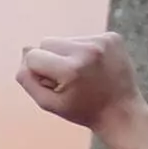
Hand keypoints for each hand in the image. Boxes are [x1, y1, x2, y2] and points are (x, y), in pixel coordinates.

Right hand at [14, 33, 147, 148]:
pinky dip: (84, 51)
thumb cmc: (83, 111)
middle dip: (51, 59)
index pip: (33, 55)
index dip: (37, 71)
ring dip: (67, 54)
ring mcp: (102, 41)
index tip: (52, 84)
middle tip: (68, 79)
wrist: (122, 111)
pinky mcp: (113, 37)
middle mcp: (87, 50)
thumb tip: (24, 50)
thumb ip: (28, 80)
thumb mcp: (48, 104)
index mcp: (71, 69)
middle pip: (47, 42)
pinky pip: (84, 37)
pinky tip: (95, 67)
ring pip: (65, 39)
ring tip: (83, 73)